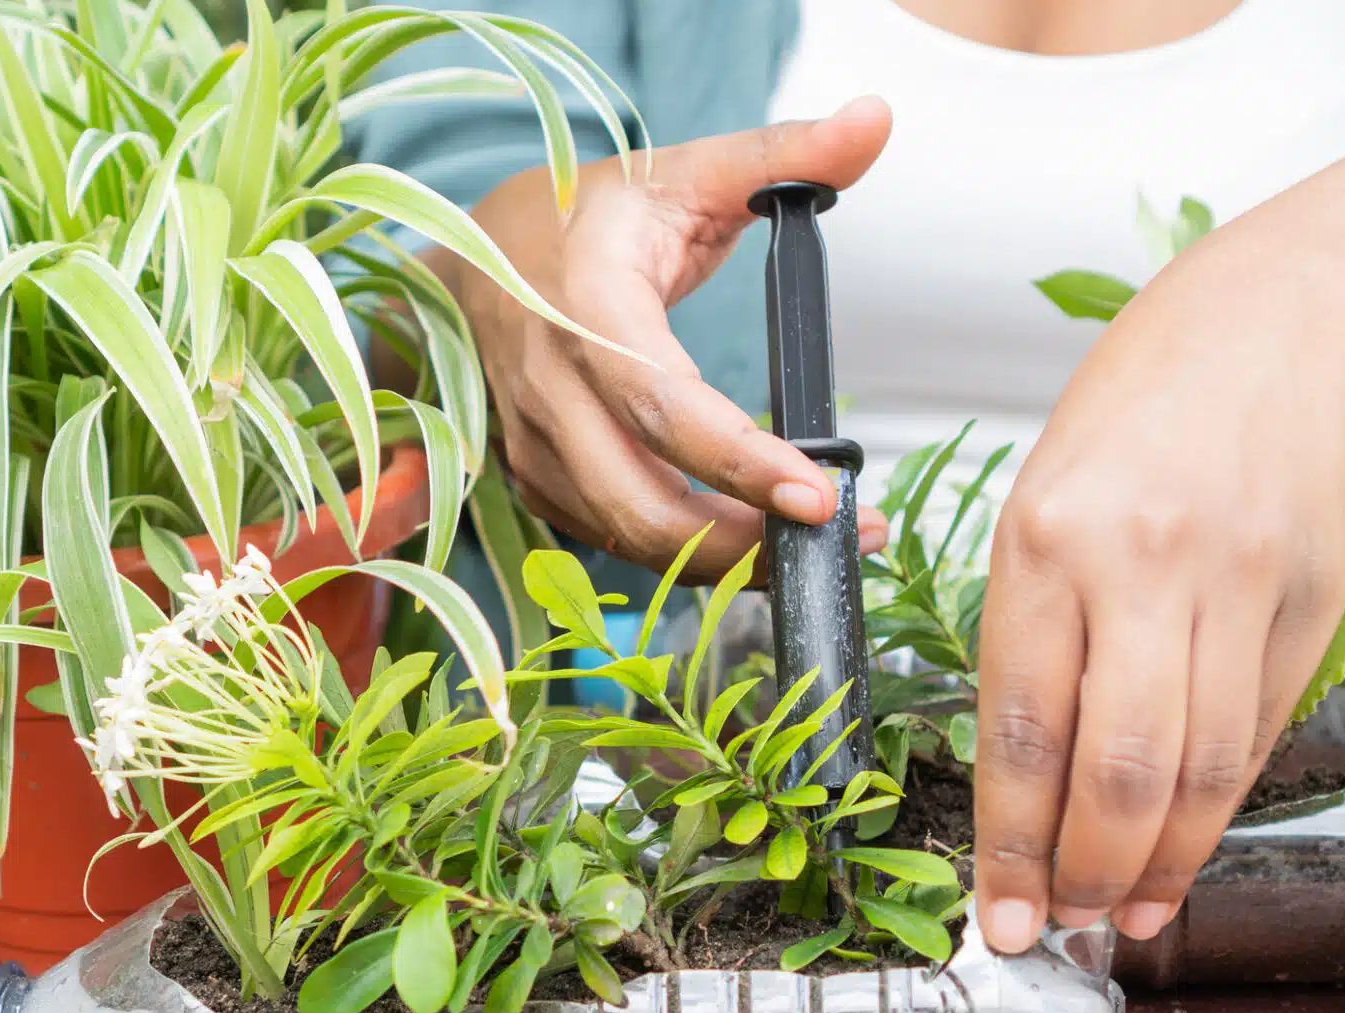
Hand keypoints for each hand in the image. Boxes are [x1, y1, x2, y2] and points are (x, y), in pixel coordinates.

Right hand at [436, 96, 894, 578]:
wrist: (469, 257)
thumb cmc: (588, 216)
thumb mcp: (682, 172)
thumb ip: (784, 153)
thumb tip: (875, 120)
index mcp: (586, 304)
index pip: (662, 403)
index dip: (739, 462)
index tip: (821, 496)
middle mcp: (549, 386)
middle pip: (641, 502)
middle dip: (743, 543)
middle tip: (841, 536)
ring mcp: (533, 444)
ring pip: (627, 536)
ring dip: (723, 561)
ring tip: (811, 546)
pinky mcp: (536, 481)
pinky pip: (611, 539)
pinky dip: (682, 555)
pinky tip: (748, 543)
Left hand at [970, 225, 1344, 952]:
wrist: (1278, 320)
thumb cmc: (1137, 408)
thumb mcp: (1041, 499)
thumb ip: (1033, 633)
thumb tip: (1026, 778)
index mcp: (1044, 541)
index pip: (1020, 729)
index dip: (1010, 845)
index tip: (998, 916)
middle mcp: (1141, 567)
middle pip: (1116, 771)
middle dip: (1086, 874)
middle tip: (1064, 925)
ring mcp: (1237, 586)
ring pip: (1197, 770)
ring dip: (1159, 862)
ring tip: (1127, 910)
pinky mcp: (1311, 602)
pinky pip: (1257, 734)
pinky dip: (1217, 806)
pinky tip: (1186, 845)